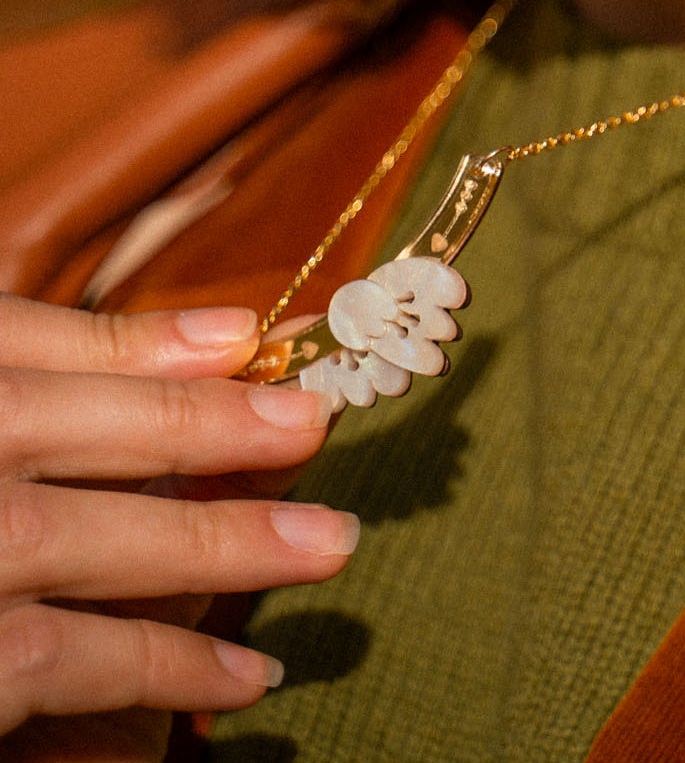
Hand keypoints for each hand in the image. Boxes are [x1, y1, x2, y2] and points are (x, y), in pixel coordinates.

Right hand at [0, 294, 358, 745]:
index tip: (244, 334)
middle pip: (34, 417)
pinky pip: (60, 655)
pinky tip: (248, 673)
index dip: (129, 340)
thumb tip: (235, 343)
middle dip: (186, 417)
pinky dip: (164, 661)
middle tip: (313, 421)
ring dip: (211, 538)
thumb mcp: (29, 463)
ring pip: (61, 534)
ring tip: (328, 544)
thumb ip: (92, 411)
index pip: (12, 342)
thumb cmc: (3, 557)